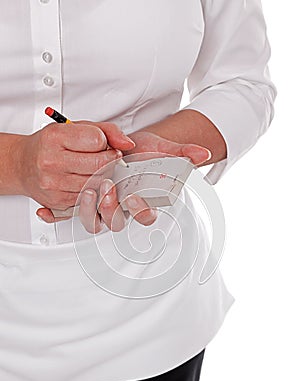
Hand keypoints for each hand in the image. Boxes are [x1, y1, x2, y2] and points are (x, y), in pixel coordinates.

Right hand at [16, 122, 134, 221]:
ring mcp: (53, 184)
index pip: (97, 140)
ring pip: (96, 183)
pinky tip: (86, 180)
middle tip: (107, 158)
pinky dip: (93, 190)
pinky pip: (88, 197)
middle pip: (99, 165)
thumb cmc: (49, 145)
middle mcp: (51, 161)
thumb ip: (106, 130)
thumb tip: (128, 144)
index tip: (103, 145)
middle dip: (109, 161)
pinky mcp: (57, 201)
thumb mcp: (74, 128)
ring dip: (103, 177)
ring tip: (96, 169)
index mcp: (55, 138)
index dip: (105, 143)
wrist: (22, 165)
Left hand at [77, 129, 210, 233]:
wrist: (127, 145)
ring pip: (99, 221)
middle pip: (118, 222)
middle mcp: (125, 207)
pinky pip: (83, 213)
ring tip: (91, 191)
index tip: (134, 197)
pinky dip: (76, 208)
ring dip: (94, 210)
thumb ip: (183, 153)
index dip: (141, 211)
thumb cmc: (146, 152)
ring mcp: (107, 205)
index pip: (146, 216)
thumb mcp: (165, 149)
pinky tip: (73, 198)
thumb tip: (202, 154)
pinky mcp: (91, 199)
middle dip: (112, 210)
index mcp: (145, 201)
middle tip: (108, 190)